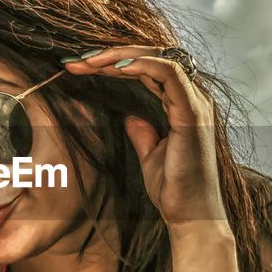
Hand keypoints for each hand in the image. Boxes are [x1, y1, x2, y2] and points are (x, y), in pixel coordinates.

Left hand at [63, 47, 227, 227]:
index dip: (113, 63)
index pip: (147, 69)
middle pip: (151, 58)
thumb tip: (128, 115)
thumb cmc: (173, 189)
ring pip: (159, 58)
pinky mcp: (193, 113)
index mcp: (182, 104)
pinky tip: (114, 68)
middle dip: (111, 55)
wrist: (190, 215)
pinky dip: (142, 66)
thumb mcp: (150, 154)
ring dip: (120, 56)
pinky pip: (170, 74)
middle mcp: (192, 97)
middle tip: (76, 61)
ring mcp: (195, 102)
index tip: (78, 68)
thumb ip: (142, 131)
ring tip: (88, 62)